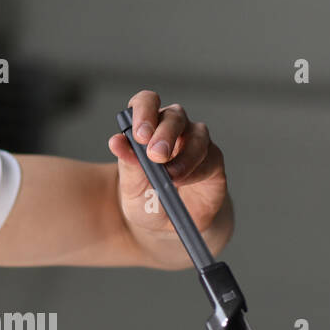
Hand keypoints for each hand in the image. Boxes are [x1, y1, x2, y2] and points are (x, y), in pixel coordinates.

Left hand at [107, 89, 230, 241]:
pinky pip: (209, 158)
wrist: (167, 227)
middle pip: (174, 116)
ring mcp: (196, 143)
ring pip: (197, 134)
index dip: (144, 111)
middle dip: (165, 134)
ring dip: (183, 155)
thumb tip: (116, 141)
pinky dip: (195, 170)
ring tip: (169, 177)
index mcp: (149, 126)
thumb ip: (128, 163)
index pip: (147, 102)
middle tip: (155, 155)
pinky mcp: (213, 162)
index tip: (140, 134)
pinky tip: (182, 182)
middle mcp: (175, 129)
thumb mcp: (131, 185)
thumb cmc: (147, 199)